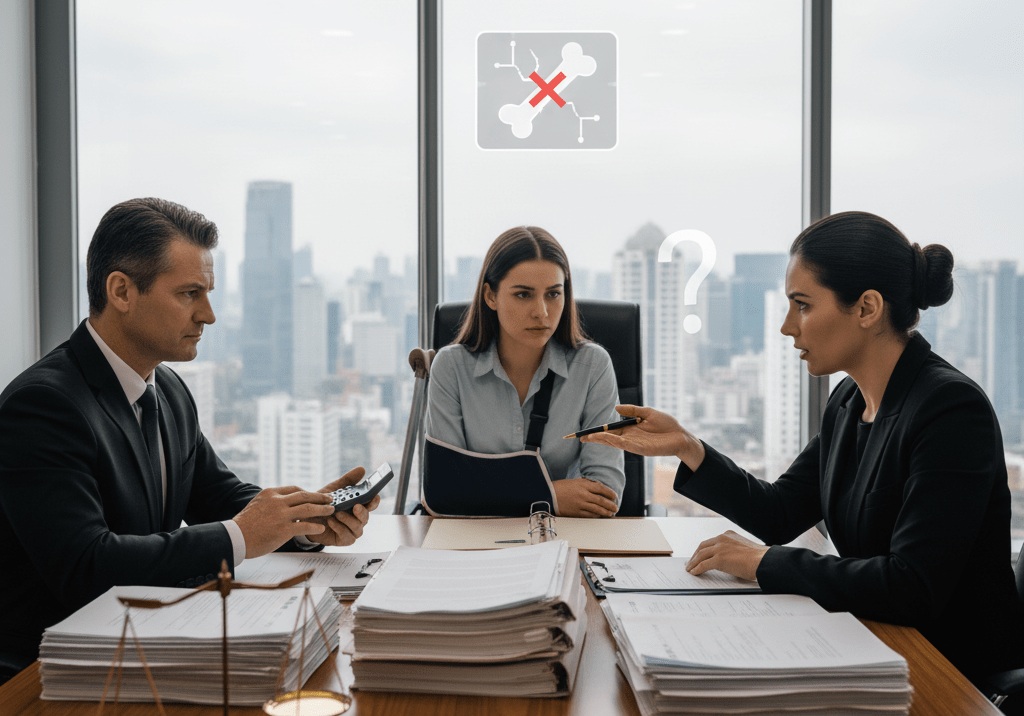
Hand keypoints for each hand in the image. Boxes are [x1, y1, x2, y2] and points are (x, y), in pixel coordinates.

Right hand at [233, 486, 334, 558]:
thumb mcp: (258, 504)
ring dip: (322, 509)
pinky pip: (305, 526)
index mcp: (271, 493)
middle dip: (320, 497)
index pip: (295, 489)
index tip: (316, 496)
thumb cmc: (245, 525)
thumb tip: (287, 504)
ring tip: (331, 511)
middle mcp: (277, 501)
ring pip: (308, 508)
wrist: (235, 538)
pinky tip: (321, 528)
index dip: (308, 492)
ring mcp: (281, 515)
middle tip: (330, 499)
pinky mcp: (283, 529)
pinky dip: (315, 526)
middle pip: (305, 495)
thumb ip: (273, 502)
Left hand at [305, 466, 380, 546]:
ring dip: (348, 520)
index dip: (375, 501)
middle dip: (362, 512)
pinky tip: (331, 521)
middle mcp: (357, 519)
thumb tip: (362, 469)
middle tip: (355, 506)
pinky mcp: (343, 539)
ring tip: (337, 513)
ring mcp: (352, 530)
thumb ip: (348, 480)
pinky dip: (340, 528)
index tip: (375, 496)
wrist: (306, 517)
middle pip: (366, 517)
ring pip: (358, 527)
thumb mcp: (334, 489)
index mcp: (358, 506)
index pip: (371, 504)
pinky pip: (347, 536)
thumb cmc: (323, 503)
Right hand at [552, 478, 618, 517]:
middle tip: (616, 507)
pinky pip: (589, 515)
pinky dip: (596, 516)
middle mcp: (583, 494)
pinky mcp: (576, 512)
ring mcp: (580, 504)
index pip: (601, 488)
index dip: (610, 493)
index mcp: (583, 485)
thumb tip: (598, 488)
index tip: (614, 496)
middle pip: (601, 500)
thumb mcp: (574, 482)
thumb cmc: (560, 487)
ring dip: (606, 512)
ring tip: (611, 513)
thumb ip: (586, 485)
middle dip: (610, 504)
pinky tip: (600, 516)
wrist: (548, 495)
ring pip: (597, 509)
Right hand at [581, 404, 704, 469]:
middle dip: (594, 437)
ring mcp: (633, 444)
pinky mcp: (640, 449)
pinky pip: (623, 444)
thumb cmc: (667, 425)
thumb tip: (616, 407)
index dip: (598, 430)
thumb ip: (632, 410)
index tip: (586, 431)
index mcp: (630, 429)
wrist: (681, 436)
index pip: (610, 429)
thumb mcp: (648, 413)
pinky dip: (613, 441)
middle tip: (579, 438)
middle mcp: (629, 437)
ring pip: (612, 442)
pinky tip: (605, 438)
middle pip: (608, 437)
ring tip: (588, 438)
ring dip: (600, 439)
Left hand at [685, 530, 768, 581]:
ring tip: (690, 569)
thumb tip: (729, 561)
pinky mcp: (719, 559)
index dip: (703, 549)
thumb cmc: (759, 558)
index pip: (711, 541)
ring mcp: (720, 548)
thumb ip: (734, 551)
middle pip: (703, 546)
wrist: (764, 561)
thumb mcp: (744, 549)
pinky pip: (703, 565)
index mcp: (729, 535)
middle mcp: (722, 538)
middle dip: (696, 555)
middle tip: (691, 562)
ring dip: (694, 562)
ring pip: (701, 555)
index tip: (700, 554)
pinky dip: (697, 569)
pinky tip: (694, 573)